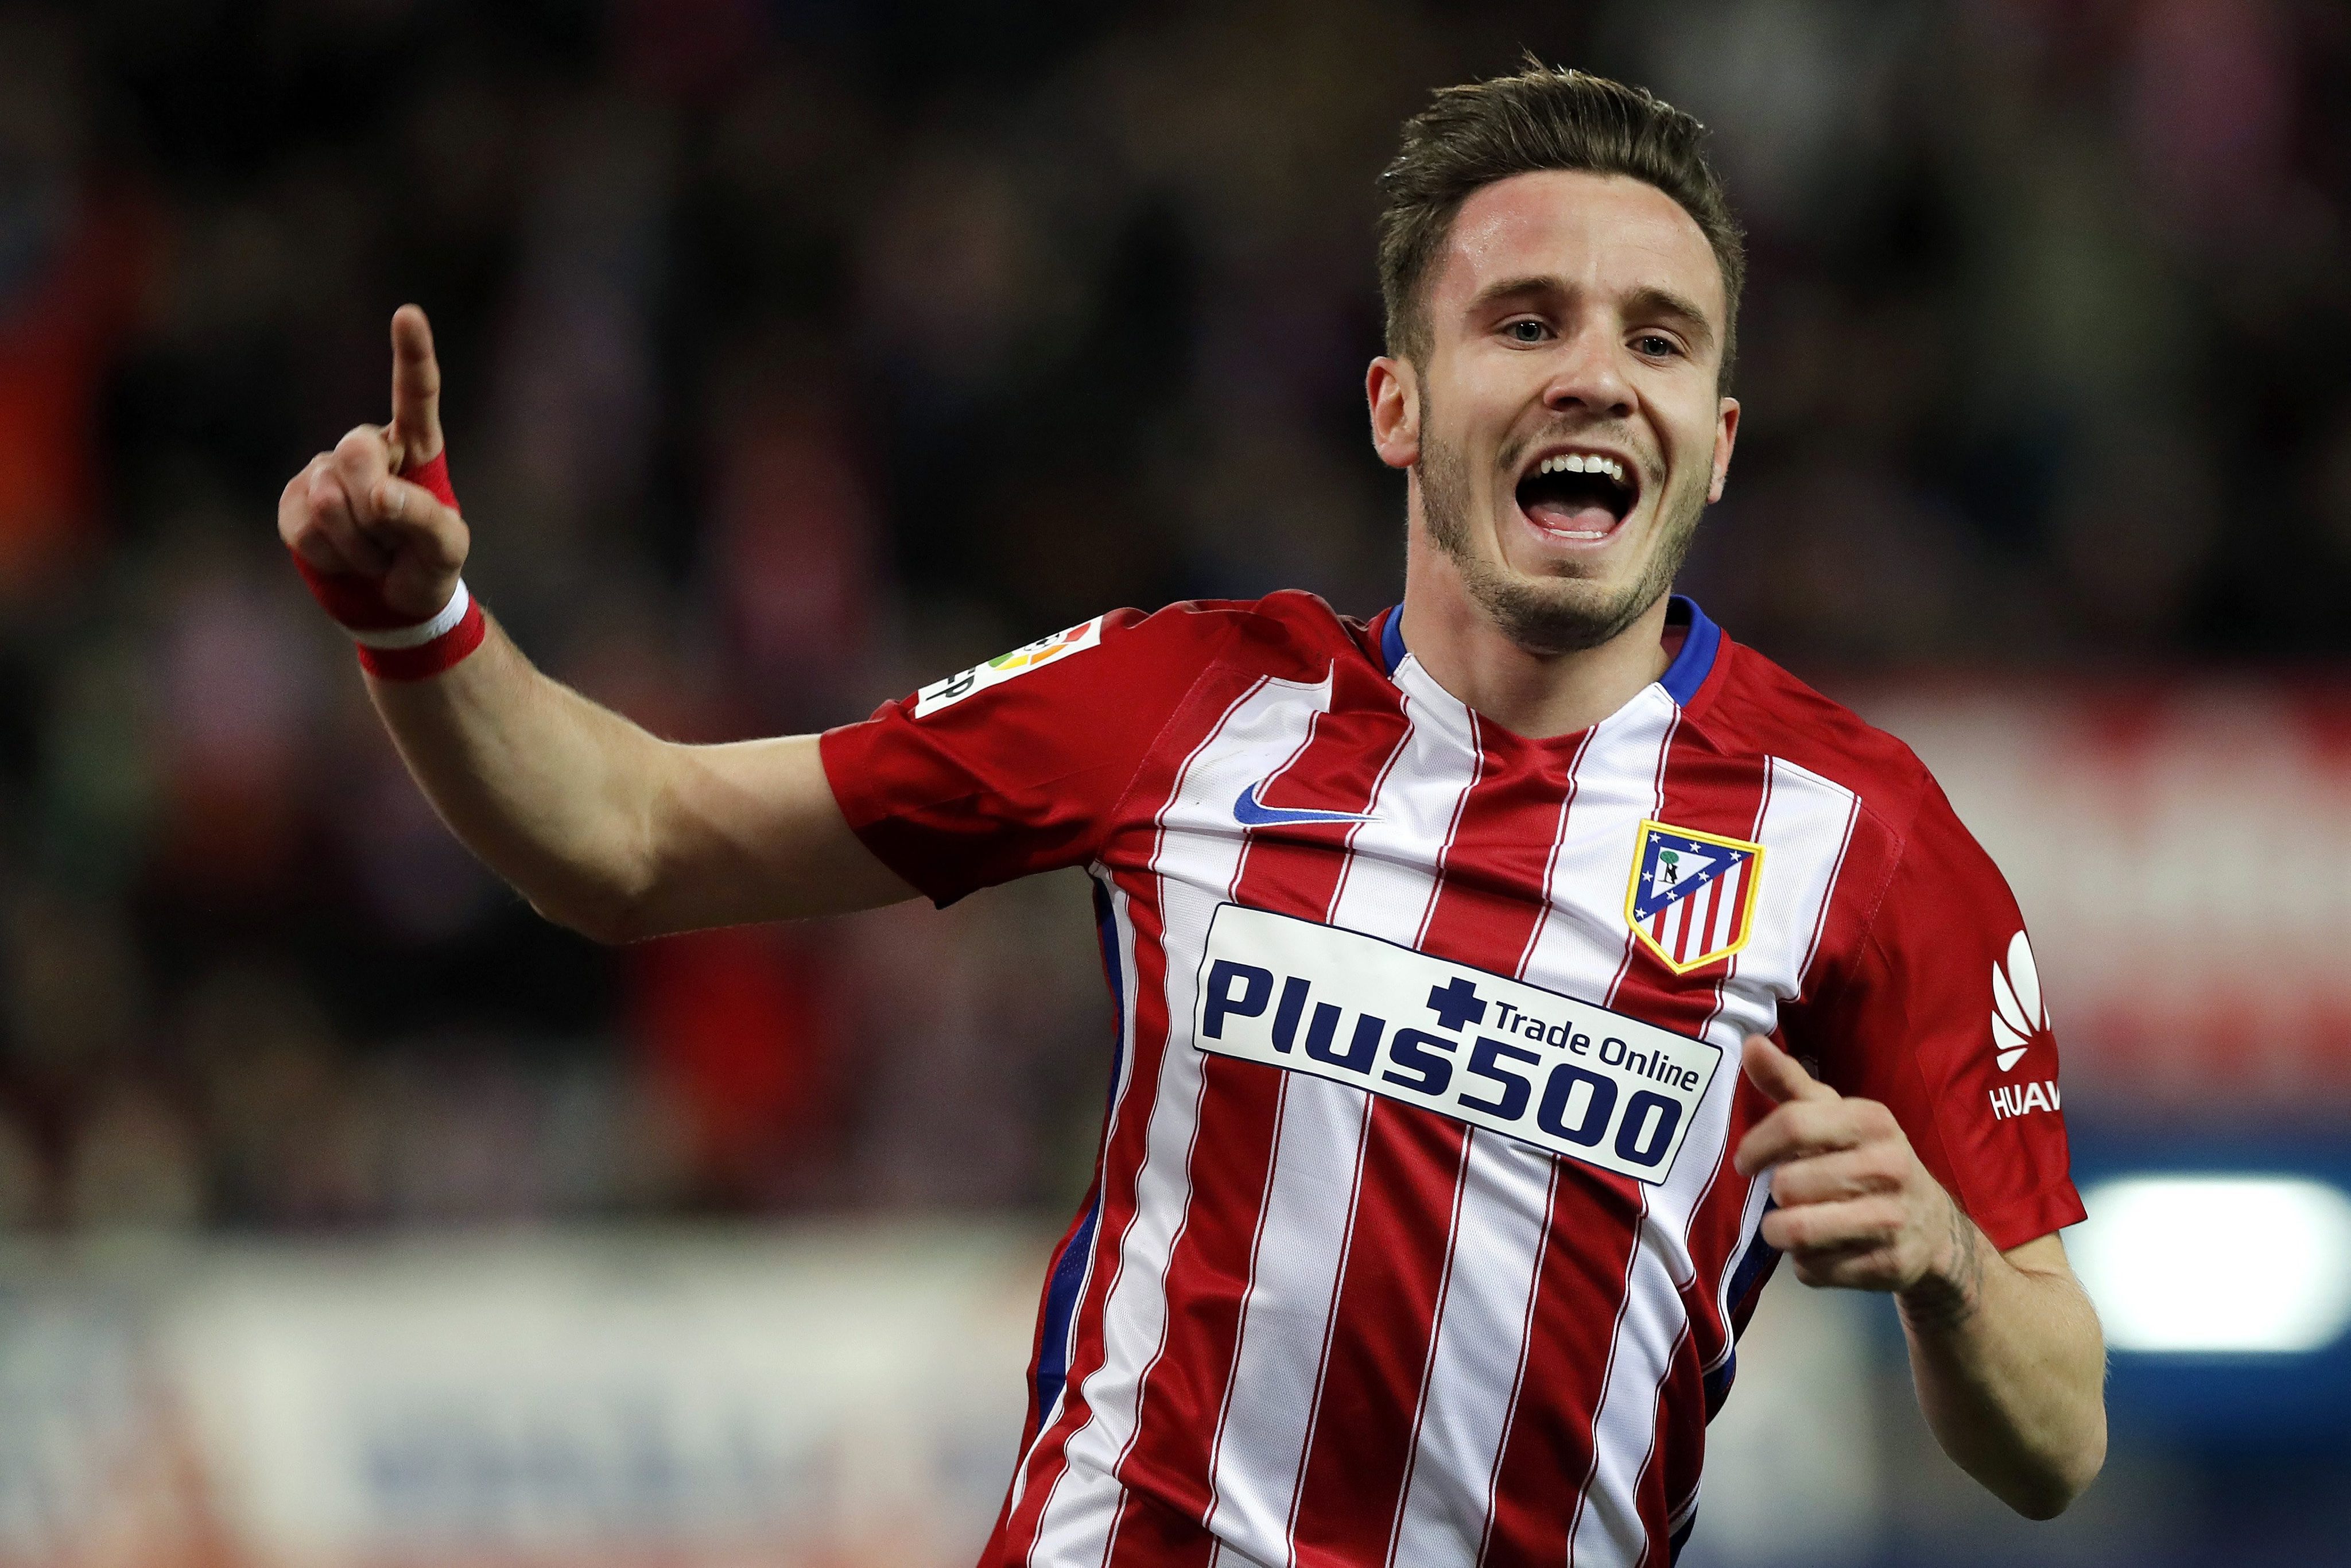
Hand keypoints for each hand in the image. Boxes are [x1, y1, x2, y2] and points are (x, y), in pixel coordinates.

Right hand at [277, 305, 469, 620]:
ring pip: (330, 497)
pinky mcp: (296, 504)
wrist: (393, 603)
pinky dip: (333, 555)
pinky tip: (347, 559)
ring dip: (360, 543)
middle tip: (395, 544)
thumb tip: (378, 494)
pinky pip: (306, 528)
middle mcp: (367, 449)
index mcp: (415, 448)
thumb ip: (424, 517)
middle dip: (376, 506)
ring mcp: (326, 473)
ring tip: (377, 554)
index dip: (412, 356)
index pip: (415, 397)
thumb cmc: (428, 566)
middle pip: (356, 453)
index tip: (408, 314)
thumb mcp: (446, 549)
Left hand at [1731, 1035, 1982, 1319]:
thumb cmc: (1865, 1158)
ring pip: (1795, 1231)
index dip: (1755, 1146)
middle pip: (1788, 1183)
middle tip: (1789, 1193)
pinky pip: (1812, 1270)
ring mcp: (1892, 1220)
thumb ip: (1788, 1083)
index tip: (1744, 1162)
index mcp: (1872, 1120)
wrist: (1933, 1227)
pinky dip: (1806, 1264)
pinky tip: (1825, 1249)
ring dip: (1781, 1231)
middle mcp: (1889, 1166)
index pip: (1793, 1124)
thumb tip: (1750, 1043)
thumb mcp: (1835, 1115)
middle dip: (1776, 1193)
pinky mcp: (1889, 1266)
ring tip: (1793, 1222)